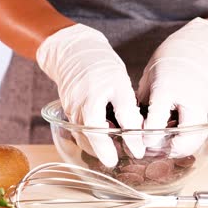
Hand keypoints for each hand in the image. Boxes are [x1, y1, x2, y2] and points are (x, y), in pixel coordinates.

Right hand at [37, 24, 144, 166]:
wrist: (74, 50)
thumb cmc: (101, 65)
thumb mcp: (120, 86)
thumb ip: (128, 113)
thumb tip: (138, 140)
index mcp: (90, 105)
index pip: (99, 136)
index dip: (111, 149)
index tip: (126, 156)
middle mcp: (77, 111)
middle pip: (89, 140)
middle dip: (104, 151)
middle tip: (119, 156)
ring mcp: (70, 112)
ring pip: (83, 136)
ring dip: (97, 145)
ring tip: (114, 147)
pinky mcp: (69, 111)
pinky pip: (80, 129)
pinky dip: (91, 135)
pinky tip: (104, 134)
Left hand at [137, 17, 207, 156]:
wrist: (197, 48)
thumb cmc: (168, 60)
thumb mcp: (150, 77)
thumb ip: (145, 100)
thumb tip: (134, 123)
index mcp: (167, 86)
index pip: (158, 115)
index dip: (151, 134)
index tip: (145, 143)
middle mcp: (188, 96)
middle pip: (187, 132)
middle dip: (175, 148)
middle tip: (163, 152)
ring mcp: (203, 102)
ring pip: (198, 134)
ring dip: (185, 146)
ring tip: (171, 149)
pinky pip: (201, 128)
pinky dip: (191, 137)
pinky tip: (180, 139)